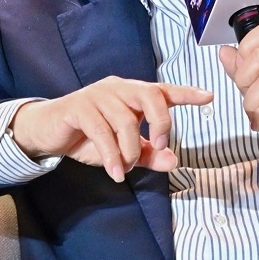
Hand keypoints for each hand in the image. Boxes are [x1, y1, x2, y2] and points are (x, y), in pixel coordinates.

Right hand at [10, 76, 211, 182]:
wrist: (48, 132)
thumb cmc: (89, 136)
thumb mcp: (123, 150)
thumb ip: (148, 154)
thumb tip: (173, 161)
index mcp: (133, 94)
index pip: (164, 91)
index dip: (187, 93)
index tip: (209, 96)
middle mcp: (119, 88)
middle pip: (151, 95)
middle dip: (161, 122)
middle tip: (161, 145)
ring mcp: (98, 95)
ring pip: (126, 119)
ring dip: (130, 149)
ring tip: (125, 167)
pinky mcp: (79, 107)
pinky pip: (102, 131)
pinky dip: (111, 155)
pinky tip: (114, 171)